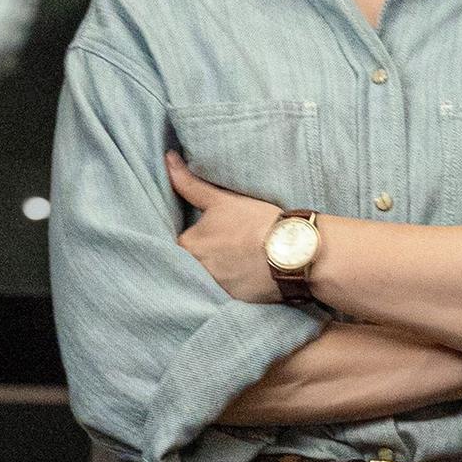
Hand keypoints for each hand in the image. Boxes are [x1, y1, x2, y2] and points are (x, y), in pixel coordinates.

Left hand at [166, 151, 285, 303]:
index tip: (211, 233)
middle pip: (192, 262)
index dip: (195, 236)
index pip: (181, 242)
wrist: (292, 251)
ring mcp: (214, 289)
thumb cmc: (255, 221)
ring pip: (208, 278)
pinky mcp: (233, 302)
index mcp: (187, 245)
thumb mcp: (220, 199)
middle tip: (227, 246)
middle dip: (204, 256)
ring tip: (237, 260)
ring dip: (218, 271)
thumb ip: (189, 183)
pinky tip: (246, 275)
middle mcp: (195, 271)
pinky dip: (232, 285)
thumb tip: (168, 158)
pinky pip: (225, 293)